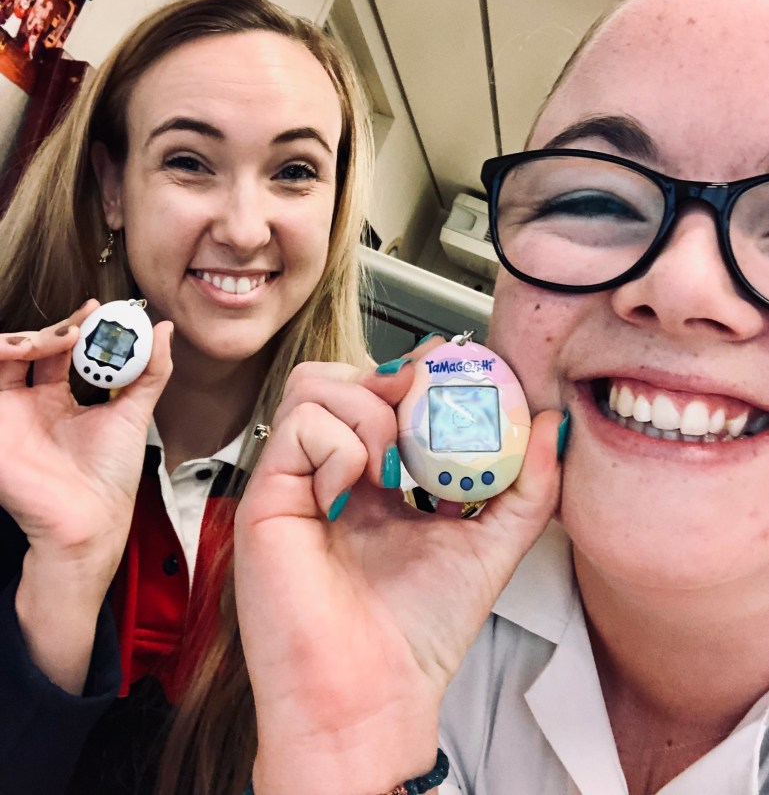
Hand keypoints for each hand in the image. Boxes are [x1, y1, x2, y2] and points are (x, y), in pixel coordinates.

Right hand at [1, 301, 171, 690]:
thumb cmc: (109, 479)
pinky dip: (3, 353)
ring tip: (63, 338)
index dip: (75, 324)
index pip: (59, 348)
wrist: (93, 521)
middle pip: (28, 347)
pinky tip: (33, 350)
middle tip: (82, 326)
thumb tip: (163, 329)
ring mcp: (8, 414)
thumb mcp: (135, 412)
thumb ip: (151, 370)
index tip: (98, 309)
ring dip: (30, 337)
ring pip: (2, 355)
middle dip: (55, 328)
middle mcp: (29, 403)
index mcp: (58, 399)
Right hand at [234, 350, 560, 794]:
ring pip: (316, 385)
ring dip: (369, 413)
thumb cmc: (417, 631)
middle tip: (427, 416)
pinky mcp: (268, 495)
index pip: (381, 387)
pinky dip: (340, 447)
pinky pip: (299, 426)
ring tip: (394, 468)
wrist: (371, 695)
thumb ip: (527, 486)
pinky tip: (355, 493)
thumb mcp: (490, 544)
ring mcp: (296, 478)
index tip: (456, 379)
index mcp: (374, 473)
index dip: (417, 371)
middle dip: (393, 382)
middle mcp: (330, 468)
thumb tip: (549, 423)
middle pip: (344, 373)